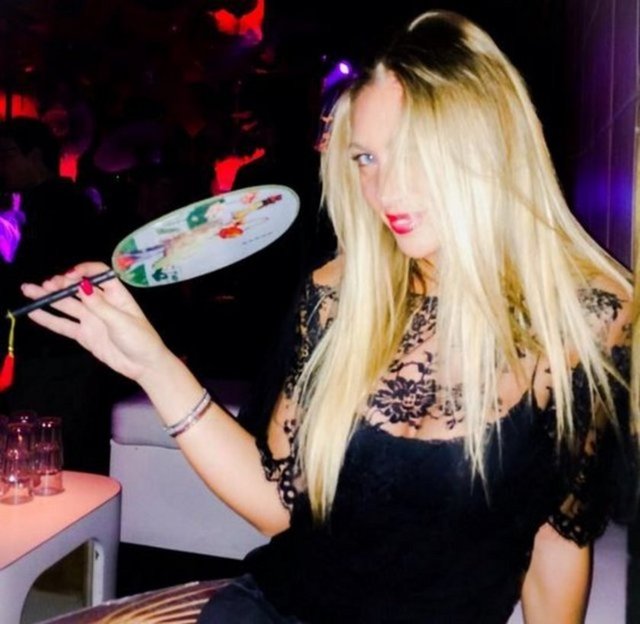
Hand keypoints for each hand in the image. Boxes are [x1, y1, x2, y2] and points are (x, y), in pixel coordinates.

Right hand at [21, 261, 169, 381]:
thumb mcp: (121, 321)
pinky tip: (34, 312)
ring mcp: (92, 319)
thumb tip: (82, 287)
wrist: (143, 365)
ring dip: (49, 298)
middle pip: (78, 289)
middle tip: (46, 285)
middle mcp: (102, 304)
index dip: (84, 272)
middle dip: (61, 284)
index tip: (71, 276)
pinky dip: (49, 319)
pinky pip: (64, 325)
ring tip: (29, 290)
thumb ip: (100, 306)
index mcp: (116, 295)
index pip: (99, 275)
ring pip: (66, 305)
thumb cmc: (140, 339)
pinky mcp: (85, 334)